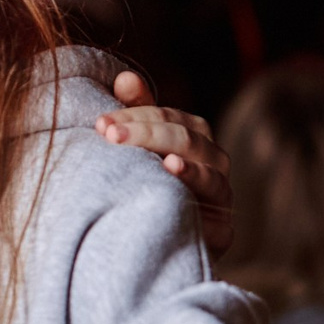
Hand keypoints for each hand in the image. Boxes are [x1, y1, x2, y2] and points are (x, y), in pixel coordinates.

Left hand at [96, 71, 233, 256]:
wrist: (160, 245)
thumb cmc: (149, 187)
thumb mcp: (138, 150)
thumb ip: (134, 114)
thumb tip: (125, 78)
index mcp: (194, 135)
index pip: (167, 117)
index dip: (134, 116)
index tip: (100, 123)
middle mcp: (213, 160)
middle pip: (185, 139)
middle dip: (147, 135)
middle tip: (110, 136)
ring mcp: (221, 194)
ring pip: (209, 174)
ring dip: (186, 168)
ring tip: (164, 162)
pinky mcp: (223, 231)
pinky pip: (219, 217)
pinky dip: (202, 204)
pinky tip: (180, 192)